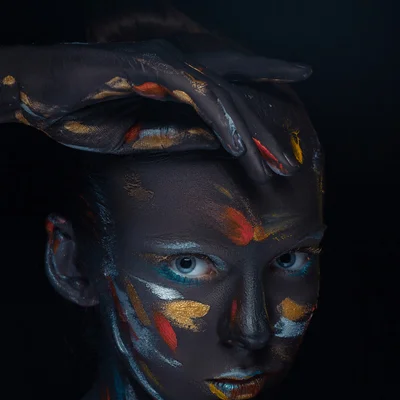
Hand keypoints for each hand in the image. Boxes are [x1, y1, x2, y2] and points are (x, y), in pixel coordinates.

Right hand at [1, 41, 309, 182]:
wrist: (34, 94)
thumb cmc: (78, 113)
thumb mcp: (136, 138)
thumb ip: (176, 137)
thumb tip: (215, 146)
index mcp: (174, 86)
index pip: (225, 107)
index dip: (256, 128)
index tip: (278, 156)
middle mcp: (176, 69)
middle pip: (233, 101)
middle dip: (264, 135)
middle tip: (287, 167)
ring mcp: (165, 63)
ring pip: (222, 96)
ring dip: (249, 131)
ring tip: (271, 163)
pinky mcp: (150, 65)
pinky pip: (195, 91)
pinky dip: (218, 117)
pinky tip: (236, 143)